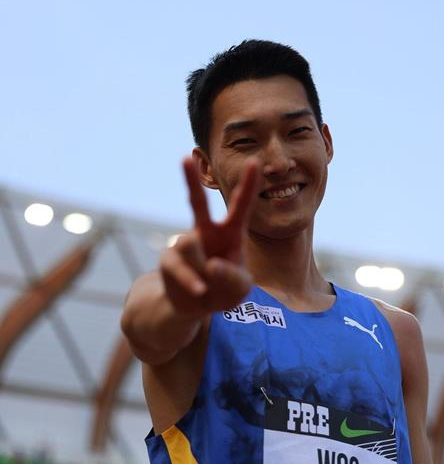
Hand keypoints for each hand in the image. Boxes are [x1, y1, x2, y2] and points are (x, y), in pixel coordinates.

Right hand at [159, 156, 259, 316]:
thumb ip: (233, 278)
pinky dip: (192, 282)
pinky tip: (200, 290)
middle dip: (190, 180)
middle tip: (185, 157)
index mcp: (230, 233)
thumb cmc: (224, 290)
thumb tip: (211, 265)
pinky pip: (180, 268)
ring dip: (202, 268)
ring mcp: (184, 245)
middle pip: (197, 203)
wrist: (196, 306)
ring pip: (190, 245)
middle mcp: (206, 233)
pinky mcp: (169, 261)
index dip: (248, 185)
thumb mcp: (240, 288)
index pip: (240, 206)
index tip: (255, 162)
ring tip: (209, 285)